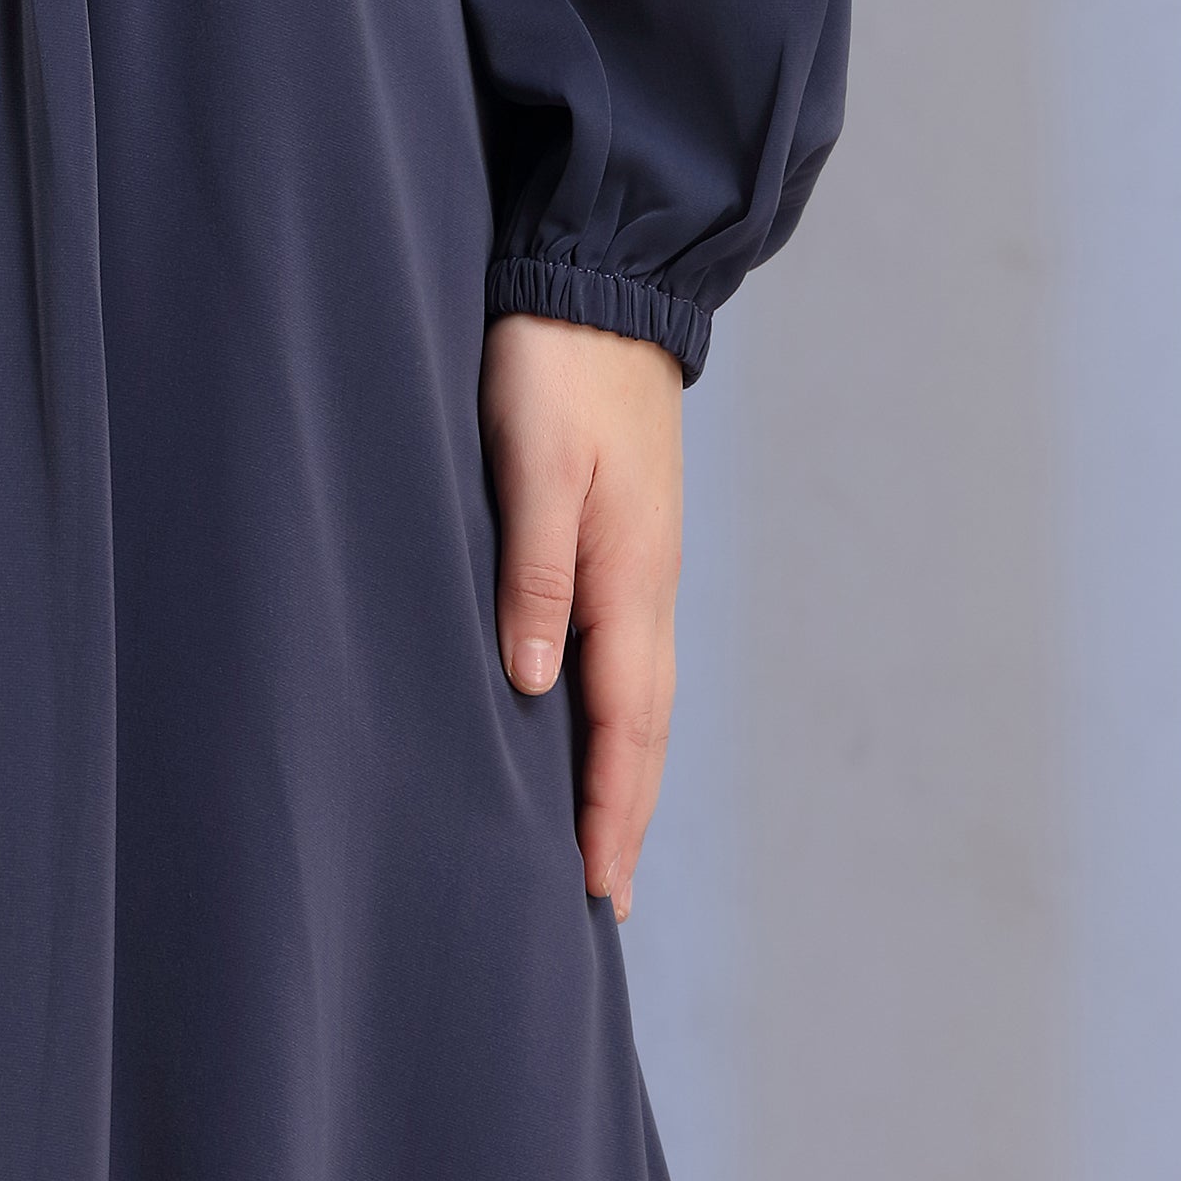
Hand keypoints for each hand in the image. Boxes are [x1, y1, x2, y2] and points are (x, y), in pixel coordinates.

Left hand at [478, 311, 683, 917]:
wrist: (601, 280)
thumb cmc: (553, 363)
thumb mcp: (535, 459)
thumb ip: (535, 568)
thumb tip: (532, 682)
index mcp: (630, 576)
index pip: (626, 725)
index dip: (609, 812)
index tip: (595, 894)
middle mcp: (647, 582)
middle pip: (643, 727)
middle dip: (623, 815)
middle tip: (599, 900)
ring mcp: (642, 560)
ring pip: (636, 693)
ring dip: (621, 770)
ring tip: (596, 839)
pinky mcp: (624, 535)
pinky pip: (623, 651)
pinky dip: (612, 711)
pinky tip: (583, 724)